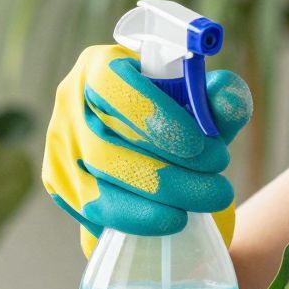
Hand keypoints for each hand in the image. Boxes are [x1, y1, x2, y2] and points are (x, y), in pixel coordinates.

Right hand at [41, 43, 251, 250]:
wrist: (165, 173)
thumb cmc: (183, 130)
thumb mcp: (207, 117)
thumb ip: (220, 104)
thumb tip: (228, 94)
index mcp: (99, 67)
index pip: (112, 84)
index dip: (152, 115)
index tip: (198, 146)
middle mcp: (70, 105)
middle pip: (105, 143)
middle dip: (169, 171)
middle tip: (219, 186)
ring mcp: (60, 149)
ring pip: (99, 182)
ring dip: (158, 199)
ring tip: (207, 202)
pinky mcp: (63, 188)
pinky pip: (95, 212)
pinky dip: (138, 220)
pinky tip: (174, 220)